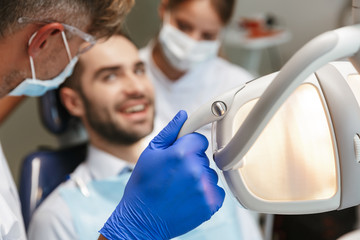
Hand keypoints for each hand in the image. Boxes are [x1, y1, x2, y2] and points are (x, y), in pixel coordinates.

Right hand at [99, 110, 224, 239]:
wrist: (142, 219)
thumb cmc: (143, 186)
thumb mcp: (150, 153)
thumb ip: (170, 132)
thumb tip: (183, 115)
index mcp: (181, 153)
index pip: (199, 139)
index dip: (189, 146)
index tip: (181, 155)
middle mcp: (195, 169)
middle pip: (204, 157)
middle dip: (193, 162)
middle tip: (175, 174)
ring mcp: (204, 188)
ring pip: (210, 174)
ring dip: (199, 178)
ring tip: (180, 188)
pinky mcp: (210, 204)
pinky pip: (217, 191)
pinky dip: (206, 193)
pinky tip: (188, 197)